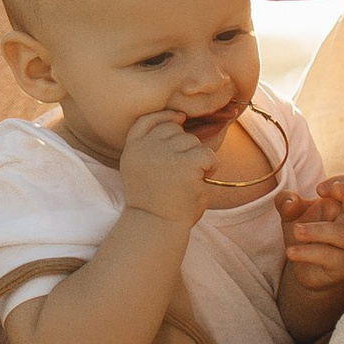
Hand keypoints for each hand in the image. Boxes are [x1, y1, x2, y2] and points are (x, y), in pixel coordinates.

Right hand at [119, 107, 221, 227]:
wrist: (157, 226)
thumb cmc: (154, 202)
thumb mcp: (139, 169)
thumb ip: (150, 146)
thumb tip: (178, 118)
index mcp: (132, 149)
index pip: (147, 120)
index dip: (166, 117)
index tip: (180, 120)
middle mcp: (145, 148)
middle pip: (174, 129)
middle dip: (184, 146)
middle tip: (183, 171)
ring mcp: (164, 155)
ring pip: (192, 140)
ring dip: (197, 157)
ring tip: (191, 178)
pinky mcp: (185, 165)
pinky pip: (207, 153)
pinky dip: (211, 165)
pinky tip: (204, 178)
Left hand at [280, 176, 343, 292]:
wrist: (307, 269)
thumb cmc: (306, 234)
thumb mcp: (291, 215)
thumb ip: (287, 203)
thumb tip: (291, 202)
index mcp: (342, 205)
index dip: (339, 181)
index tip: (318, 189)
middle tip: (320, 192)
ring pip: (343, 234)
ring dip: (316, 230)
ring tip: (296, 230)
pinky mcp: (342, 265)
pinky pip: (330, 257)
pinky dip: (308, 253)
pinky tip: (291, 252)